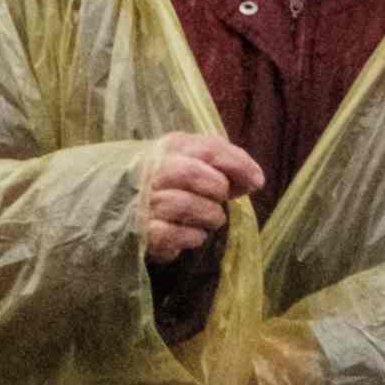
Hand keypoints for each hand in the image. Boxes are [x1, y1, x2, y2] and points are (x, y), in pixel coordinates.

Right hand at [135, 129, 264, 260]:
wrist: (127, 202)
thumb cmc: (173, 181)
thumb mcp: (196, 161)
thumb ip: (223, 165)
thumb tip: (254, 181)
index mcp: (171, 148)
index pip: (208, 149)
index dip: (237, 164)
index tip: (257, 182)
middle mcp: (153, 171)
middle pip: (192, 173)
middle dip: (217, 189)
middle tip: (222, 198)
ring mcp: (145, 202)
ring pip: (183, 204)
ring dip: (210, 215)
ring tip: (211, 218)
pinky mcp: (143, 232)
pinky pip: (172, 234)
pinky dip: (193, 236)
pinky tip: (195, 234)